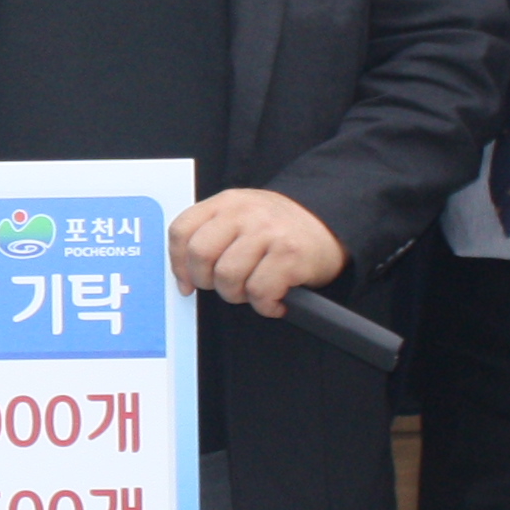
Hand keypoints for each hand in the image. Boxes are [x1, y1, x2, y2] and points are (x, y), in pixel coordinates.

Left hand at [168, 189, 347, 316]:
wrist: (330, 224)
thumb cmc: (280, 229)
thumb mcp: (242, 217)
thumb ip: (213, 234)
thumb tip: (184, 277)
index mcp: (226, 203)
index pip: (182, 231)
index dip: (178, 264)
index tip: (187, 282)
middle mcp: (245, 213)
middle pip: (200, 256)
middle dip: (207, 282)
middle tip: (225, 287)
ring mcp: (268, 232)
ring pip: (228, 278)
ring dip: (238, 296)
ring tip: (254, 291)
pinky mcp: (290, 254)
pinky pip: (260, 292)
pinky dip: (265, 306)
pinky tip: (275, 301)